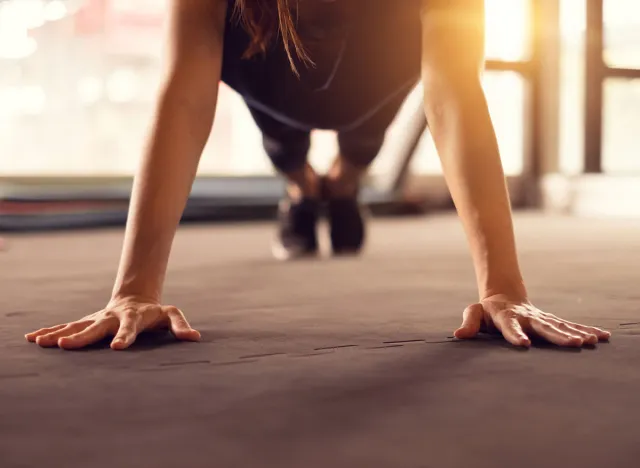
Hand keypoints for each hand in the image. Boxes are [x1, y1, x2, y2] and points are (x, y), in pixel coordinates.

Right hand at [25, 297, 200, 349]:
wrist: (135, 298)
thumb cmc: (155, 312)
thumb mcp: (171, 315)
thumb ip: (180, 326)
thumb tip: (194, 338)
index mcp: (133, 318)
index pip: (130, 328)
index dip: (125, 337)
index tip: (117, 348)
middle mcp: (111, 317)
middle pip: (95, 327)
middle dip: (80, 336)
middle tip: (64, 344)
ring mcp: (97, 319)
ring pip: (76, 326)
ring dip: (58, 333)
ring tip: (40, 341)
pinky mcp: (87, 322)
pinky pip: (66, 326)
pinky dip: (50, 331)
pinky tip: (33, 338)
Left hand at [454, 294, 610, 347]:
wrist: (504, 296)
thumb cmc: (487, 310)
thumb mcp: (474, 314)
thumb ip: (469, 323)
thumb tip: (458, 335)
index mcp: (507, 317)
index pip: (510, 327)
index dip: (516, 335)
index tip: (524, 344)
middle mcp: (527, 317)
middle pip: (543, 327)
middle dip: (558, 336)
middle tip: (574, 343)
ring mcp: (541, 318)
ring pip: (560, 326)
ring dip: (576, 333)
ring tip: (591, 341)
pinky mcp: (550, 320)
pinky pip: (569, 325)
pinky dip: (585, 330)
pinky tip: (602, 336)